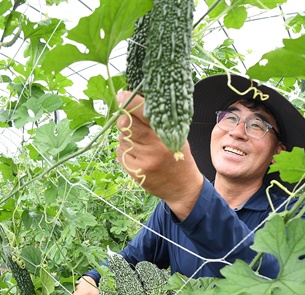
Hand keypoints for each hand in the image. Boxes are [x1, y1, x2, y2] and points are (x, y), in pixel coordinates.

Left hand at [115, 91, 203, 219]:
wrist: (183, 188)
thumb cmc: (179, 157)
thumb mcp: (177, 136)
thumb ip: (159, 122)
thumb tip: (136, 103)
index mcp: (167, 135)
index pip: (144, 112)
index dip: (130, 102)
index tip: (122, 96)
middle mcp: (154, 147)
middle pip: (127, 124)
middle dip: (124, 119)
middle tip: (129, 119)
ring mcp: (143, 160)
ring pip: (122, 138)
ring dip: (127, 137)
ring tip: (142, 144)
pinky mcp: (134, 171)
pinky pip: (121, 152)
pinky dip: (126, 150)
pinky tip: (139, 155)